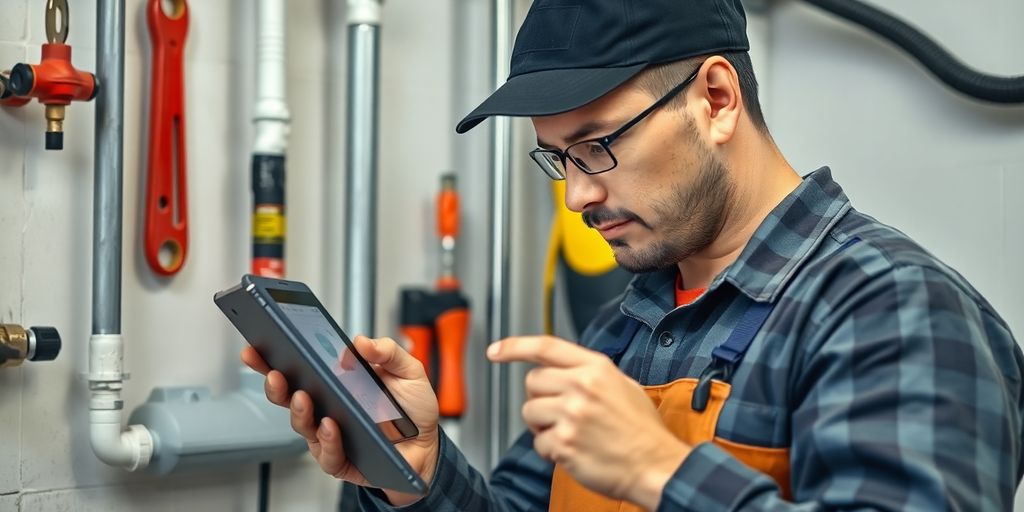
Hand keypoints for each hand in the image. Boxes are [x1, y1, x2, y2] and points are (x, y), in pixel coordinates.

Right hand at [241, 335, 439, 505]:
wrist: (429, 446)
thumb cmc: (412, 409)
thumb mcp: (408, 371)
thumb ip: (388, 351)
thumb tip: (360, 342)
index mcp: (337, 383)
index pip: (299, 369)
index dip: (274, 359)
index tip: (258, 347)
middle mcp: (328, 408)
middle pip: (290, 397)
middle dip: (276, 384)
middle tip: (276, 373)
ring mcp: (331, 435)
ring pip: (303, 426)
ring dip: (300, 411)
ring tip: (305, 397)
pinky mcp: (342, 460)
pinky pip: (327, 454)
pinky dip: (328, 440)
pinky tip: (332, 426)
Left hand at [487, 336, 690, 509]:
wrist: (656, 466)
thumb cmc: (642, 431)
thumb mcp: (624, 386)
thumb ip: (591, 374)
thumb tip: (564, 369)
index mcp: (596, 369)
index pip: (545, 347)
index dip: (514, 346)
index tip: (496, 351)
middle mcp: (581, 387)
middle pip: (532, 382)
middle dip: (540, 398)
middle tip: (561, 412)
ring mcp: (572, 416)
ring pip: (529, 412)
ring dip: (542, 426)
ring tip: (570, 433)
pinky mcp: (564, 444)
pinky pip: (538, 443)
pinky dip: (550, 450)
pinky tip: (573, 450)